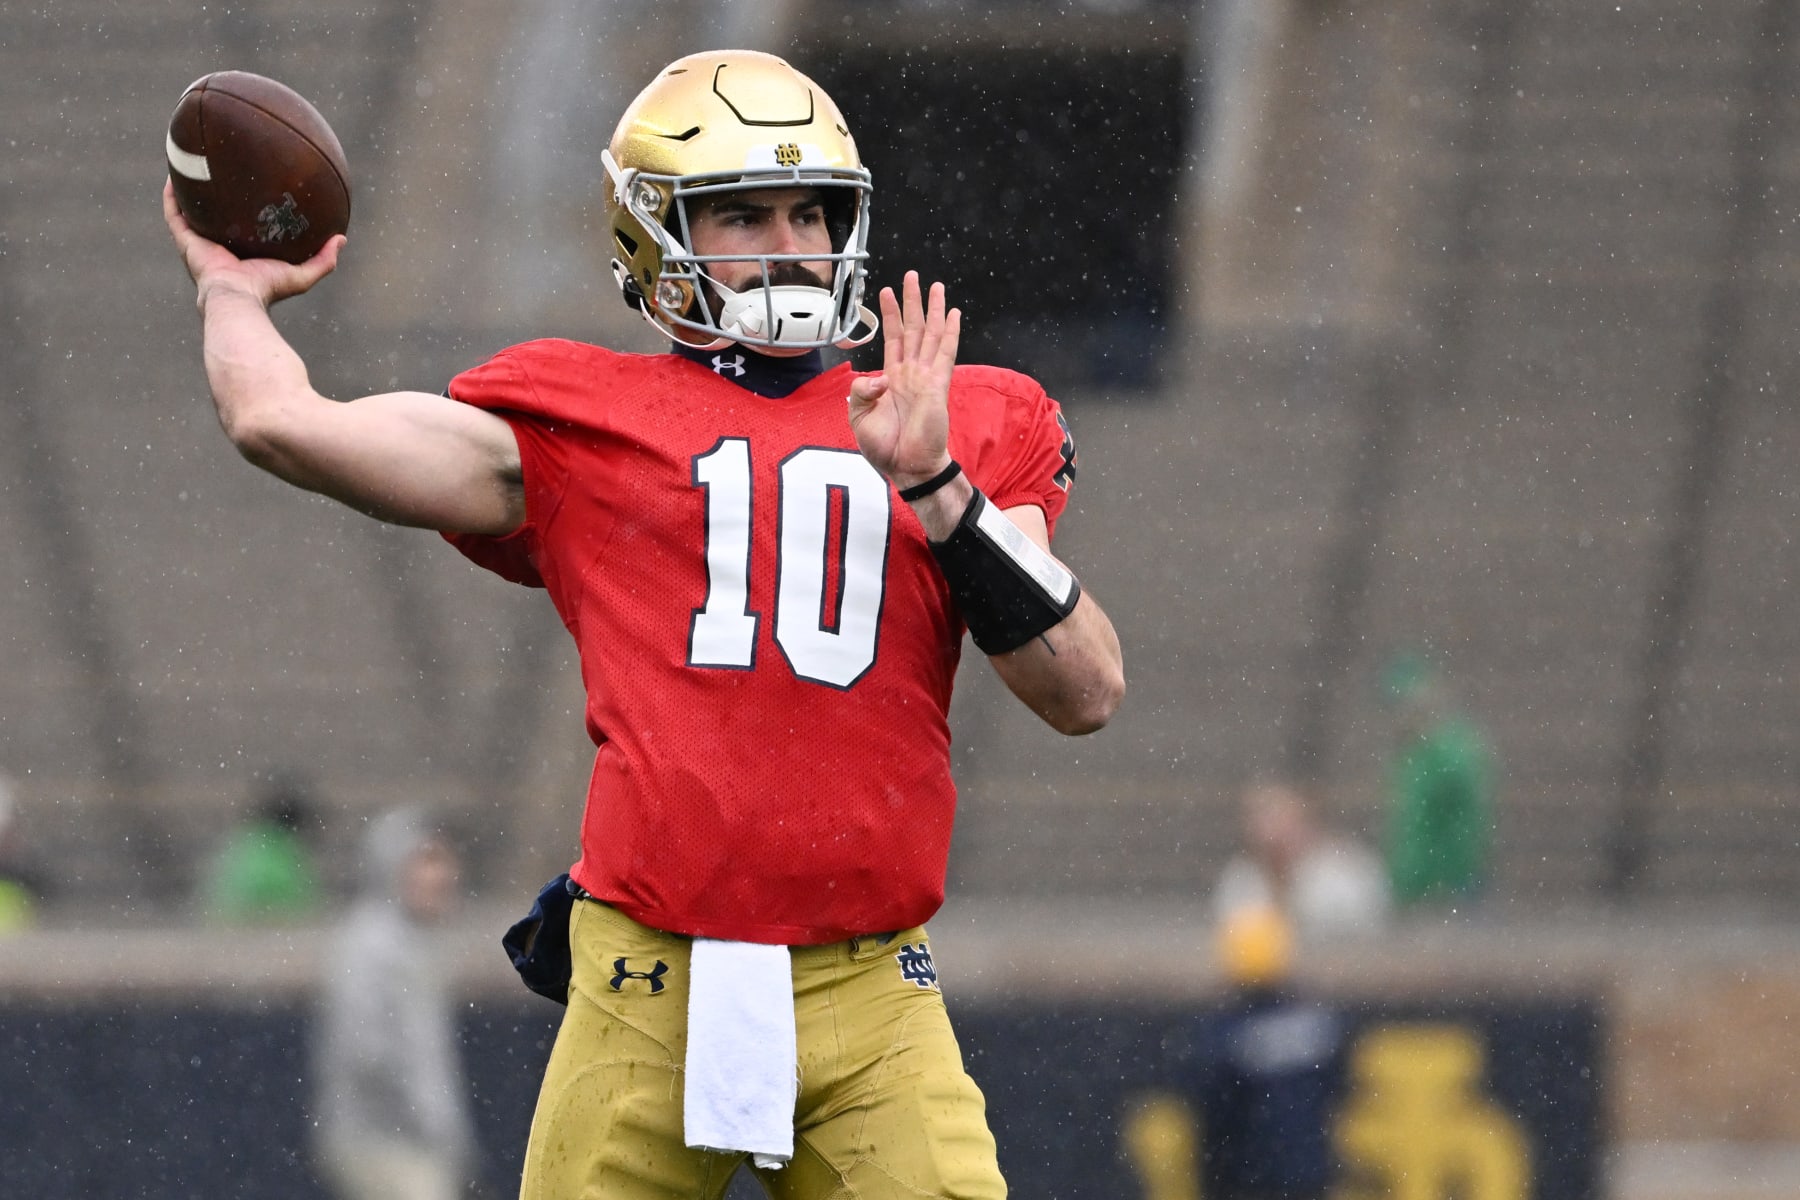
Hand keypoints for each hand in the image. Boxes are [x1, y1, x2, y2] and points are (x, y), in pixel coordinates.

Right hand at [163, 178, 343, 310]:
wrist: (238, 298)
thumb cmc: (267, 289)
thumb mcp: (301, 274)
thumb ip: (323, 260)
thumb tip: (342, 239)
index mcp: (241, 255)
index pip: (241, 231)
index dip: (243, 214)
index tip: (250, 193)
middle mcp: (217, 248)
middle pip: (214, 219)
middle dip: (215, 199)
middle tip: (221, 172)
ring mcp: (198, 245)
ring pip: (189, 213)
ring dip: (189, 191)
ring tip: (191, 165)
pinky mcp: (185, 241)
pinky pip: (174, 214)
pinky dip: (172, 196)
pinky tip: (174, 175)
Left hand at [847, 270, 961, 488]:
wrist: (906, 466)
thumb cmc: (885, 447)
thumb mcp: (858, 415)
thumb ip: (861, 390)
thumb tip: (880, 376)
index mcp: (892, 378)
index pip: (893, 338)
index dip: (890, 314)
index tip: (886, 291)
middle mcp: (910, 373)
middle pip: (913, 328)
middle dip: (912, 301)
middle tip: (912, 276)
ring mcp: (926, 377)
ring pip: (930, 334)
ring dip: (933, 309)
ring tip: (935, 285)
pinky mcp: (937, 385)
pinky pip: (945, 353)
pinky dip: (950, 333)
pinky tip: (953, 314)